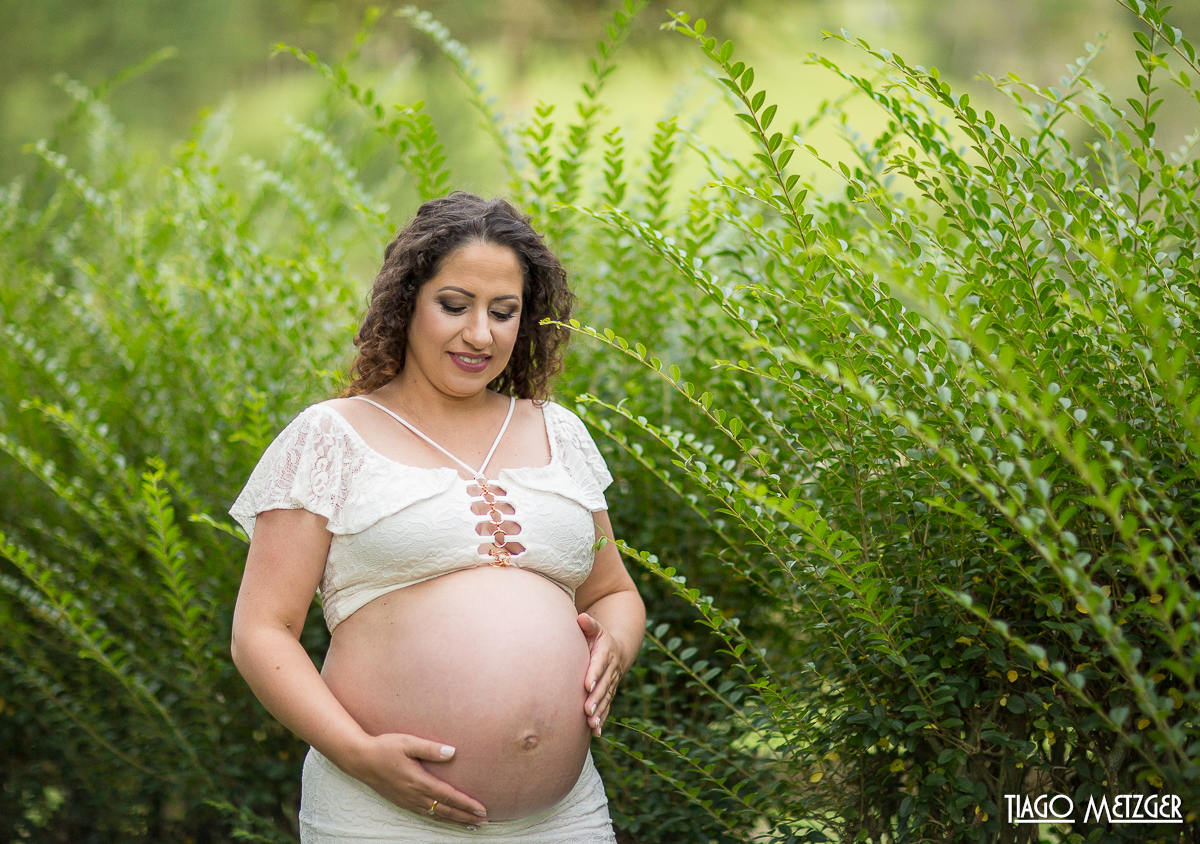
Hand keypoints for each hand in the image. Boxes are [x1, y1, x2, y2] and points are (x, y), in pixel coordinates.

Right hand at [342, 733, 487, 827]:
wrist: (360, 760)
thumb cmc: (385, 747)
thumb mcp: (408, 742)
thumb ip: (430, 748)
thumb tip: (452, 752)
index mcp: (418, 781)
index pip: (448, 796)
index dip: (466, 804)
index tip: (482, 809)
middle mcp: (414, 795)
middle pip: (445, 810)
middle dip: (465, 816)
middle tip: (484, 822)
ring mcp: (407, 801)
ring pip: (435, 815)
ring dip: (454, 820)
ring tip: (470, 824)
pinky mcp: (402, 802)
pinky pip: (425, 814)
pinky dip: (439, 819)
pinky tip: (445, 819)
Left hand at [578, 612, 623, 735]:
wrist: (618, 651)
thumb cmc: (599, 639)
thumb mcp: (596, 629)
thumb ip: (589, 624)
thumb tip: (582, 618)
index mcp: (605, 654)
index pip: (599, 664)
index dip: (594, 674)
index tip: (587, 684)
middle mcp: (610, 671)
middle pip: (603, 686)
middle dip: (596, 699)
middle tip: (587, 710)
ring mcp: (610, 684)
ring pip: (605, 699)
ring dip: (599, 712)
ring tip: (591, 724)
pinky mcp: (608, 694)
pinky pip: (606, 707)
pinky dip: (602, 719)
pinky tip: (596, 732)